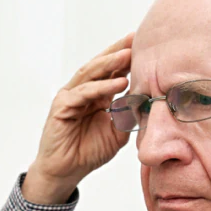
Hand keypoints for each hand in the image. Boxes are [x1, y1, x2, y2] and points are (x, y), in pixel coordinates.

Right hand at [22, 33, 133, 203]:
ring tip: (128, 54)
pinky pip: (83, 93)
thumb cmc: (88, 152)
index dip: (128, 58)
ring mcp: (70, 98)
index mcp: (96, 95)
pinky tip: (118, 83)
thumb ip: (129, 116)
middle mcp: (82, 92)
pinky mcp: (61, 107)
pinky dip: (101, 87)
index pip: (113, 71)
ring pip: (91, 74)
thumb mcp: (117, 133)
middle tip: (137, 38)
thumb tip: (148, 101)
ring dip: (110, 63)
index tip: (147, 46)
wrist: (66, 171)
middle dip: (119, 51)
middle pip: (101, 65)